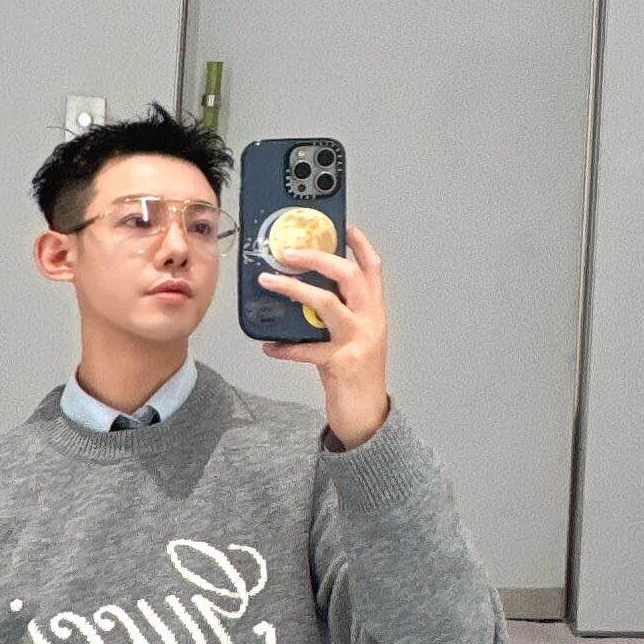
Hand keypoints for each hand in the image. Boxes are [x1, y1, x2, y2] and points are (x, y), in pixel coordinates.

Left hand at [256, 221, 390, 448]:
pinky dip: (285, 348)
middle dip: (318, 258)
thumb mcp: (355, 340)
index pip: (372, 270)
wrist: (367, 416)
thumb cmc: (357, 377)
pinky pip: (306, 350)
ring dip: (294, 290)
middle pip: (348, 276)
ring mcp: (357, 342)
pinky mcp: (340, 364)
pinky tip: (268, 347)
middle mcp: (370, 322)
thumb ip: (339, 317)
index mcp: (375, 313)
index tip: (343, 227)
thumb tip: (305, 296)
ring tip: (269, 282)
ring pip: (326, 304)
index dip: (360, 245)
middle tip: (289, 251)